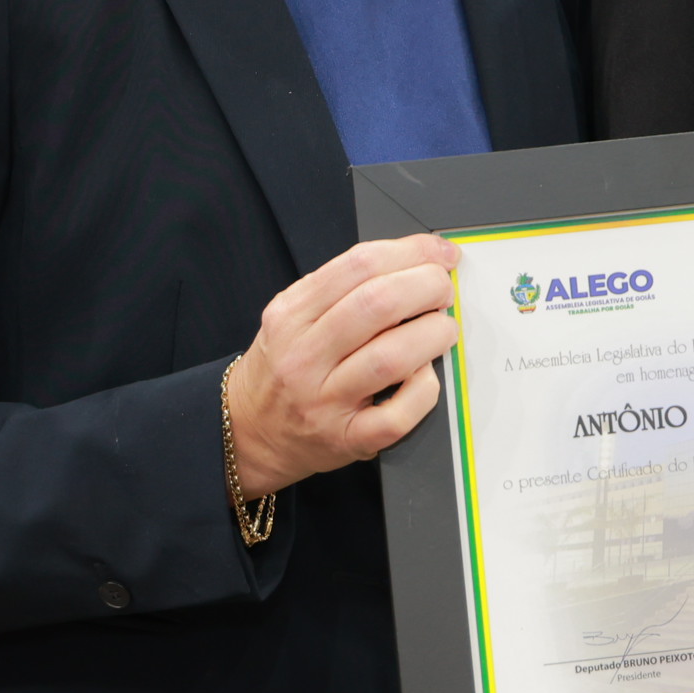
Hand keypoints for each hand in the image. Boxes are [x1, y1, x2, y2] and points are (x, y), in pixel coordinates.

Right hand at [225, 232, 460, 495]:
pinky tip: (426, 377)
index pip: (359, 265)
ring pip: (390, 358)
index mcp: (291, 314)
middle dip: (427, 287)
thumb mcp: (294, 316)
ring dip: (433, 335)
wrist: (249, 432)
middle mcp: (303, 356)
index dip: (412, 252)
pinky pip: (396, 416)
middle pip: (378, 304)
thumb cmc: (286, 368)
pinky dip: (424, 391)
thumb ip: (344, 289)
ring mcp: (323, 401)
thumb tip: (418, 262)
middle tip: (444, 292)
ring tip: (443, 330)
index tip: (440, 254)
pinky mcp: (346, 439)